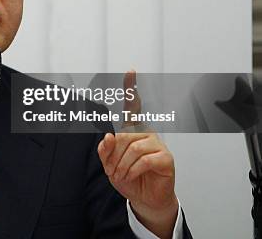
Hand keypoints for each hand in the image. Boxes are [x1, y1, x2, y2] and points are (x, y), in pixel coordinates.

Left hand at [96, 71, 177, 237]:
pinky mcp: (166, 158)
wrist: (144, 199)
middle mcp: (146, 133)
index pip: (132, 106)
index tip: (130, 71)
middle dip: (113, 156)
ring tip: (121, 175)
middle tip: (112, 170)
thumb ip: (104, 151)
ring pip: (132, 148)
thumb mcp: (109, 165)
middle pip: (123, 135)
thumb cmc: (128, 178)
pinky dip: (133, 170)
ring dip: (122, 165)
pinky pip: (143, 160)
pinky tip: (132, 176)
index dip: (131, 88)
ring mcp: (157, 144)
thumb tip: (108, 136)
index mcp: (132, 130)